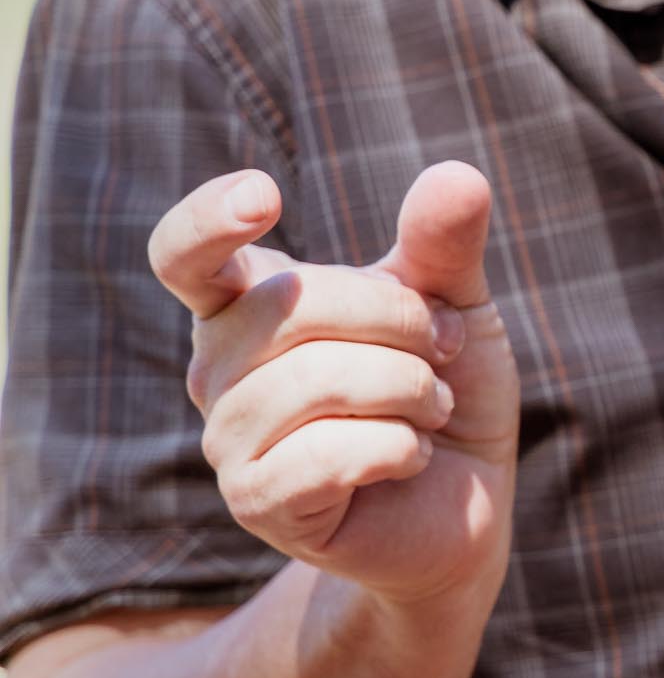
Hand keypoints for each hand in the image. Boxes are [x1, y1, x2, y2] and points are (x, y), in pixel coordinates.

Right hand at [148, 163, 518, 612]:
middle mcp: (219, 368)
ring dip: (408, 388)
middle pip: (289, 306)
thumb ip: (445, 246)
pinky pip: (326, 453)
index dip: (206, 220)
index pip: (184, 252)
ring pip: (313, 381)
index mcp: (248, 304)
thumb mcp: (457, 307)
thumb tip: (457, 173)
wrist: (465, 504)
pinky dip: (397, 446)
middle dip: (399, 318)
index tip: (264, 195)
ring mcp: (230, 439)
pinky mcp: (257, 503)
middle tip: (444, 350)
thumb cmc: (446, 392)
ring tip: (431, 407)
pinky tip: (411, 454)